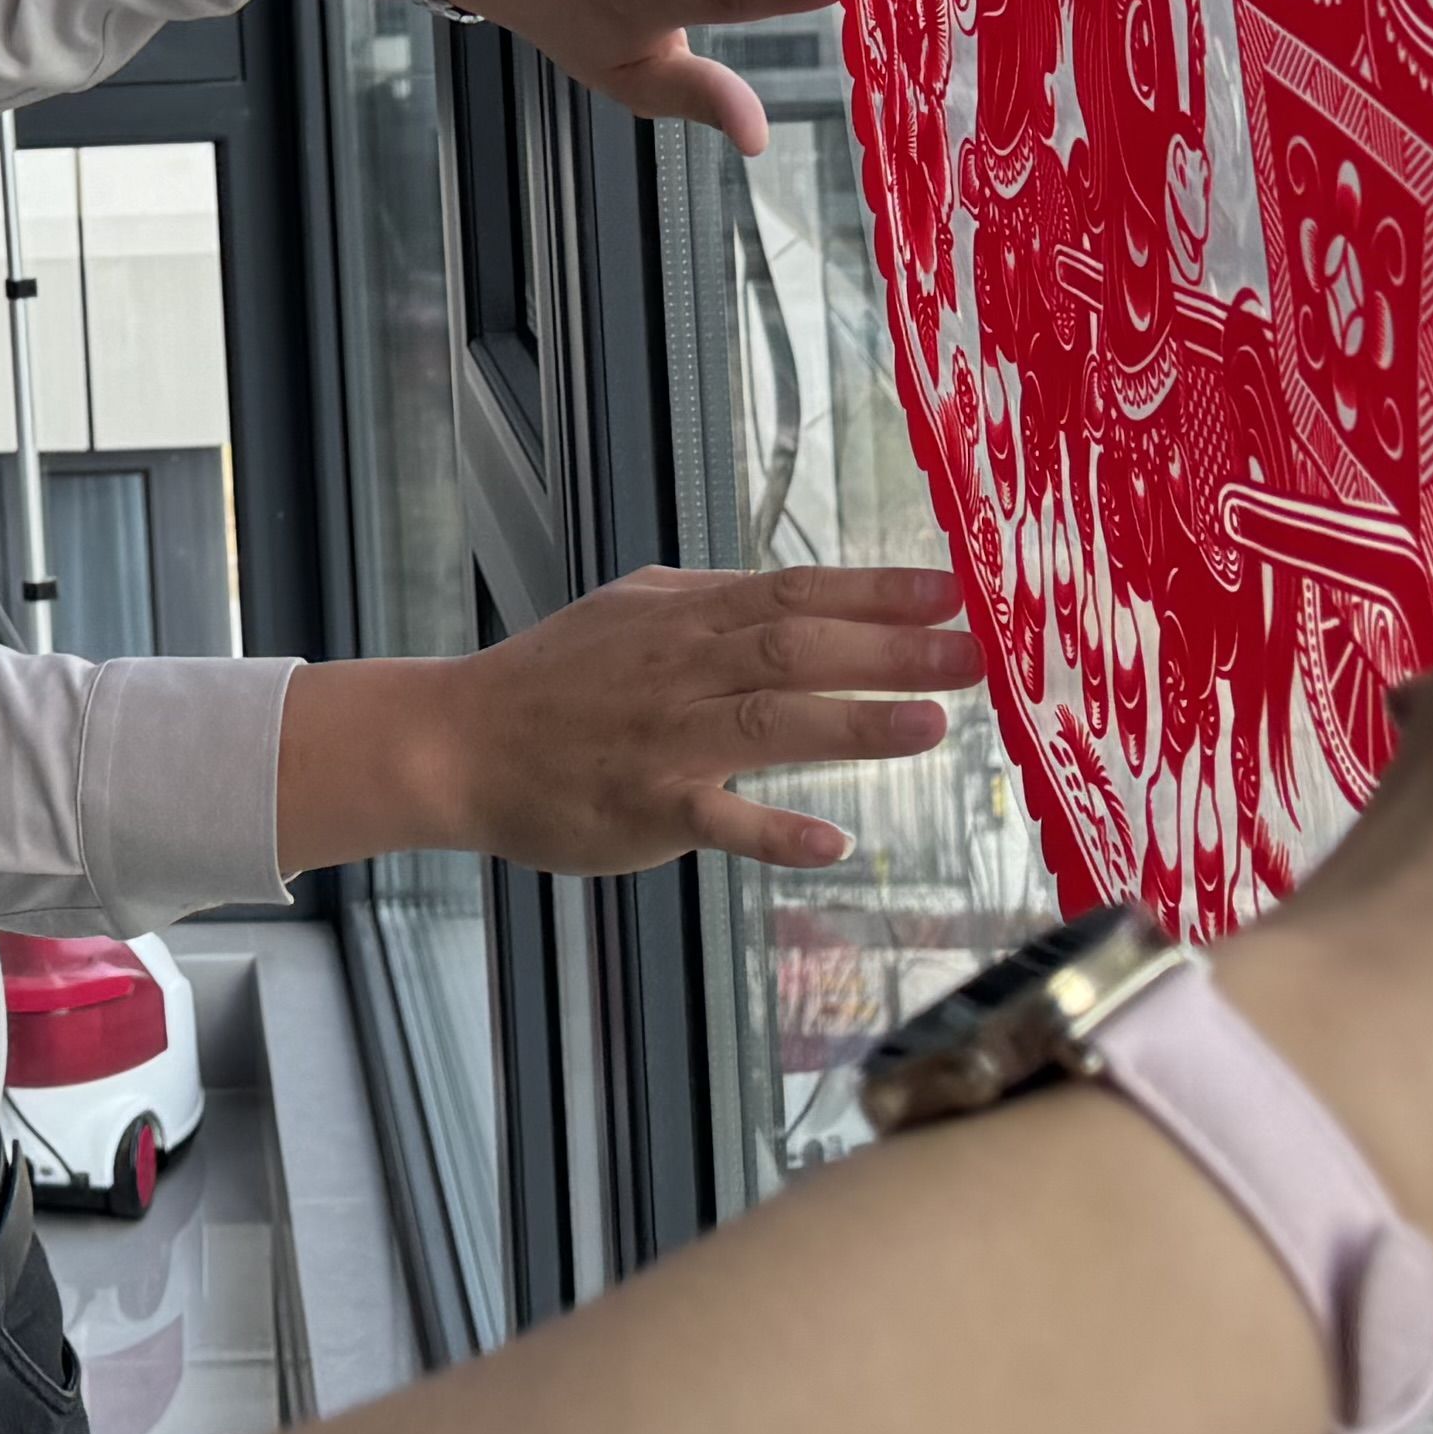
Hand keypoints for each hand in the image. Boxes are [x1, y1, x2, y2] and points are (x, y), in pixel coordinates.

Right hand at [278, 563, 977, 876]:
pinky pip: (715, 820)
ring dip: (852, 722)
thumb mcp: (630, 611)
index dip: (878, 591)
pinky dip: (772, 831)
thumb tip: (800, 595)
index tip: (953, 591)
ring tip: (930, 727)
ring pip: (767, 722)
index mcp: (684, 617)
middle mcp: (681, 668)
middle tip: (974, 655)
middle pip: (798, 648)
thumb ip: (712, 603)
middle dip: (892, 648)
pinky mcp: (642, 806)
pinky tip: (829, 842)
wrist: (459, 742)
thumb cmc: (552, 680)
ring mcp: (663, 738)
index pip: (796, 592)